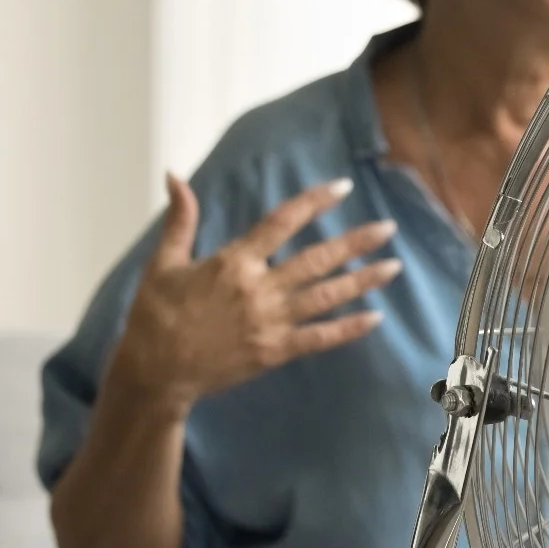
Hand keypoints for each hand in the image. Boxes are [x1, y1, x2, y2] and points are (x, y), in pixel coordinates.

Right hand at [110, 174, 401, 409]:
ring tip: (394, 267)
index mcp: (234, 262)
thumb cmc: (154, 315)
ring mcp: (270, 322)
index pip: (282, 222)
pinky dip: (349, 328)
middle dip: (356, 242)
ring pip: (326, 296)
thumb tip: (175, 175)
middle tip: (388, 228)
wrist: (154, 371)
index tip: (343, 187)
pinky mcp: (275, 351)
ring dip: (363, 281)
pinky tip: (375, 318)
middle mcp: (258, 288)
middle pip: (317, 259)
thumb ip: (180, 219)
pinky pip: (320, 338)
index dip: (314, 201)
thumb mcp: (163, 263)